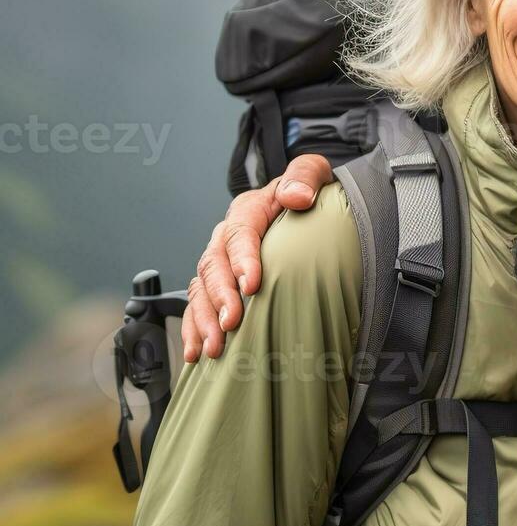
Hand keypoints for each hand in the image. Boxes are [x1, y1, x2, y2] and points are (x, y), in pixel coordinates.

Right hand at [181, 154, 333, 360]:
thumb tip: (296, 196)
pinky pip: (197, 304)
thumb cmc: (310, 190)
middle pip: (215, 265)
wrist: (306, 200)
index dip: (243, 259)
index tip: (252, 284)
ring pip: (201, 289)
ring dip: (204, 319)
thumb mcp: (314, 173)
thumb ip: (305, 176)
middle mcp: (228, 235)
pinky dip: (194, 328)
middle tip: (232, 323)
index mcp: (250, 209)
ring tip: (214, 346)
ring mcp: (220, 259)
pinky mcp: (219, 281)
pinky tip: (196, 352)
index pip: (241, 233)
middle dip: (221, 297)